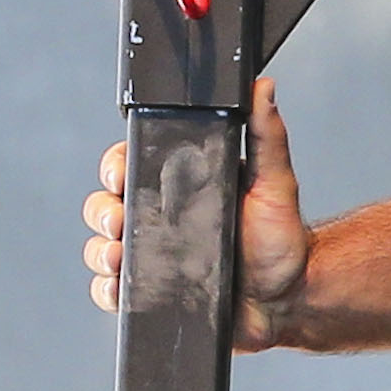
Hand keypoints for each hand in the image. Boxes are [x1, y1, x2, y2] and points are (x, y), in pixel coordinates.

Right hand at [82, 77, 312, 348]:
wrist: (289, 301)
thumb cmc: (281, 241)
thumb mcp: (274, 184)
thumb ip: (266, 137)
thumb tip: (263, 89)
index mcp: (177, 186)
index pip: (130, 165)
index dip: (114, 167)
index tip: (119, 176)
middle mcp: (158, 219)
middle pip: (105, 206)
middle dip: (102, 212)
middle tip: (120, 222)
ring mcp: (152, 256)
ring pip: (101, 248)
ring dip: (100, 252)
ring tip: (118, 258)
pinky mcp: (152, 293)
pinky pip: (111, 291)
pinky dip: (107, 290)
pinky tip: (119, 288)